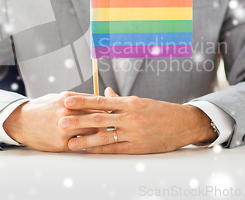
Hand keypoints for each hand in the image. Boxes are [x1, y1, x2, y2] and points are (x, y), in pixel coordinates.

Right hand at [3, 92, 107, 151]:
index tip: (117, 109)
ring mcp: (65, 129)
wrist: (21, 122)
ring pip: (91, 132)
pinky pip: (81, 144)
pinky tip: (96, 145)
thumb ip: (77, 99)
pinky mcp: (61, 143)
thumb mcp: (58, 97)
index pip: (95, 102)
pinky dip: (90, 144)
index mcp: (68, 99)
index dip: (108, 107)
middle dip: (108, 121)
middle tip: (118, 124)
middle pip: (96, 117)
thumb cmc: (42, 108)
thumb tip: (97, 99)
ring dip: (102, 134)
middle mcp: (67, 112)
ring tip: (110, 135)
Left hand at [61, 88, 217, 153]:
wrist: (183, 123)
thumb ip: (120, 100)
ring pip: (105, 135)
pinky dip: (101, 149)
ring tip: (70, 141)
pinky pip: (116, 148)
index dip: (82, 101)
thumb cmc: (160, 111)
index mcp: (129, 103)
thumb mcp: (140, 101)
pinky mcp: (138, 146)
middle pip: (99, 118)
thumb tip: (104, 94)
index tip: (67, 101)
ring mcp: (134, 132)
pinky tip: (89, 150)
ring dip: (85, 138)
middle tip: (61, 121)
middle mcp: (130, 116)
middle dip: (78, 120)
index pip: (101, 101)